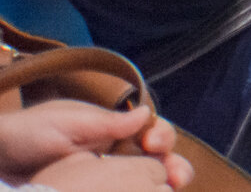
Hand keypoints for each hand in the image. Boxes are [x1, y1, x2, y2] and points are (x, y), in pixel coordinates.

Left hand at [1, 103, 188, 185]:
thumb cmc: (27, 134)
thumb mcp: (66, 124)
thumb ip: (106, 123)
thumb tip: (146, 114)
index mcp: (111, 128)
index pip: (150, 130)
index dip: (161, 135)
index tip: (153, 144)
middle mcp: (113, 152)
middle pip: (157, 158)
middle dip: (174, 164)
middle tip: (177, 176)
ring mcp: (104, 176)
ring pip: (145, 180)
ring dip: (165, 183)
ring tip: (173, 189)